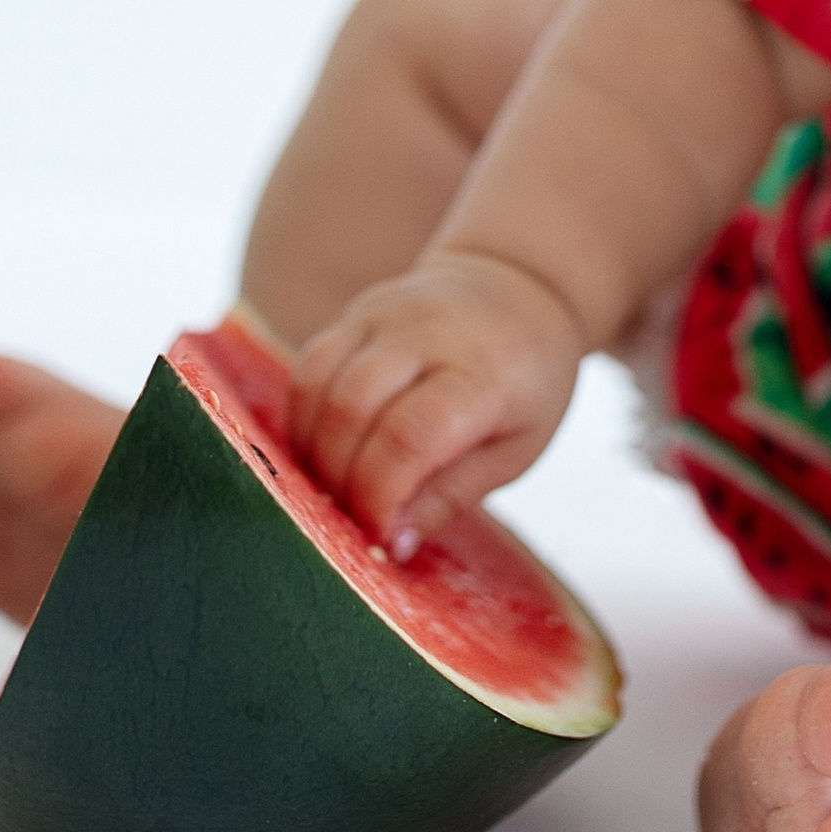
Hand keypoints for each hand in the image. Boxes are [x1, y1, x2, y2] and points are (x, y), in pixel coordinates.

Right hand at [284, 251, 584, 548]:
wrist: (521, 287)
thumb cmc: (527, 380)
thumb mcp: (516, 448)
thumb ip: (451, 494)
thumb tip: (391, 545)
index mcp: (482, 374)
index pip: (408, 436)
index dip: (379, 494)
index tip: (378, 534)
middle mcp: (427, 334)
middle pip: (350, 409)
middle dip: (339, 478)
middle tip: (352, 516)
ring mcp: (384, 314)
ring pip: (316, 384)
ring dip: (311, 451)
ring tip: (334, 488)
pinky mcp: (355, 312)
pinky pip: (307, 367)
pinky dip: (303, 419)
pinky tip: (322, 452)